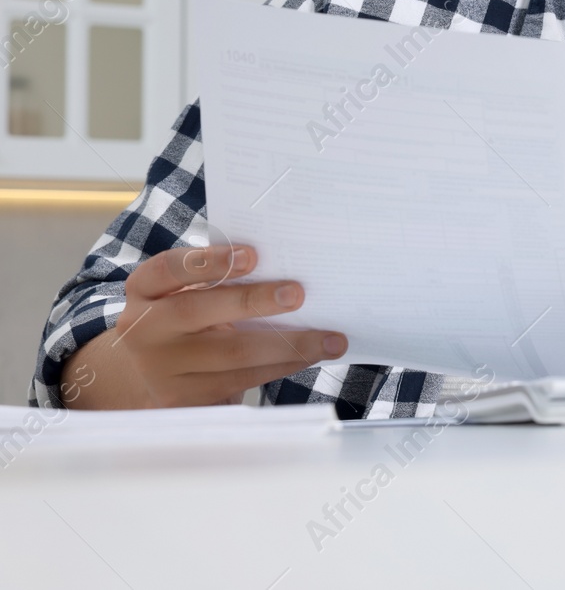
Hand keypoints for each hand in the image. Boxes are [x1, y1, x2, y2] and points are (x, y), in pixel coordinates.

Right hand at [63, 243, 346, 408]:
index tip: (253, 255)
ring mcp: (160, 370)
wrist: (144, 376)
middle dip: (252, 302)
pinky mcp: (183, 400)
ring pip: (230, 355)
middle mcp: (143, 330)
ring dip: (287, 346)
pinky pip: (241, 382)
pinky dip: (281, 367)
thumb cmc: (182, 319)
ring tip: (330, 339)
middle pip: (196, 311)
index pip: (167, 269)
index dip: (208, 262)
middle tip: (298, 293)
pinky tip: (309, 357)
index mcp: (144, 291)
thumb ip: (217, 281)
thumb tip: (285, 268)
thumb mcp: (184, 294)